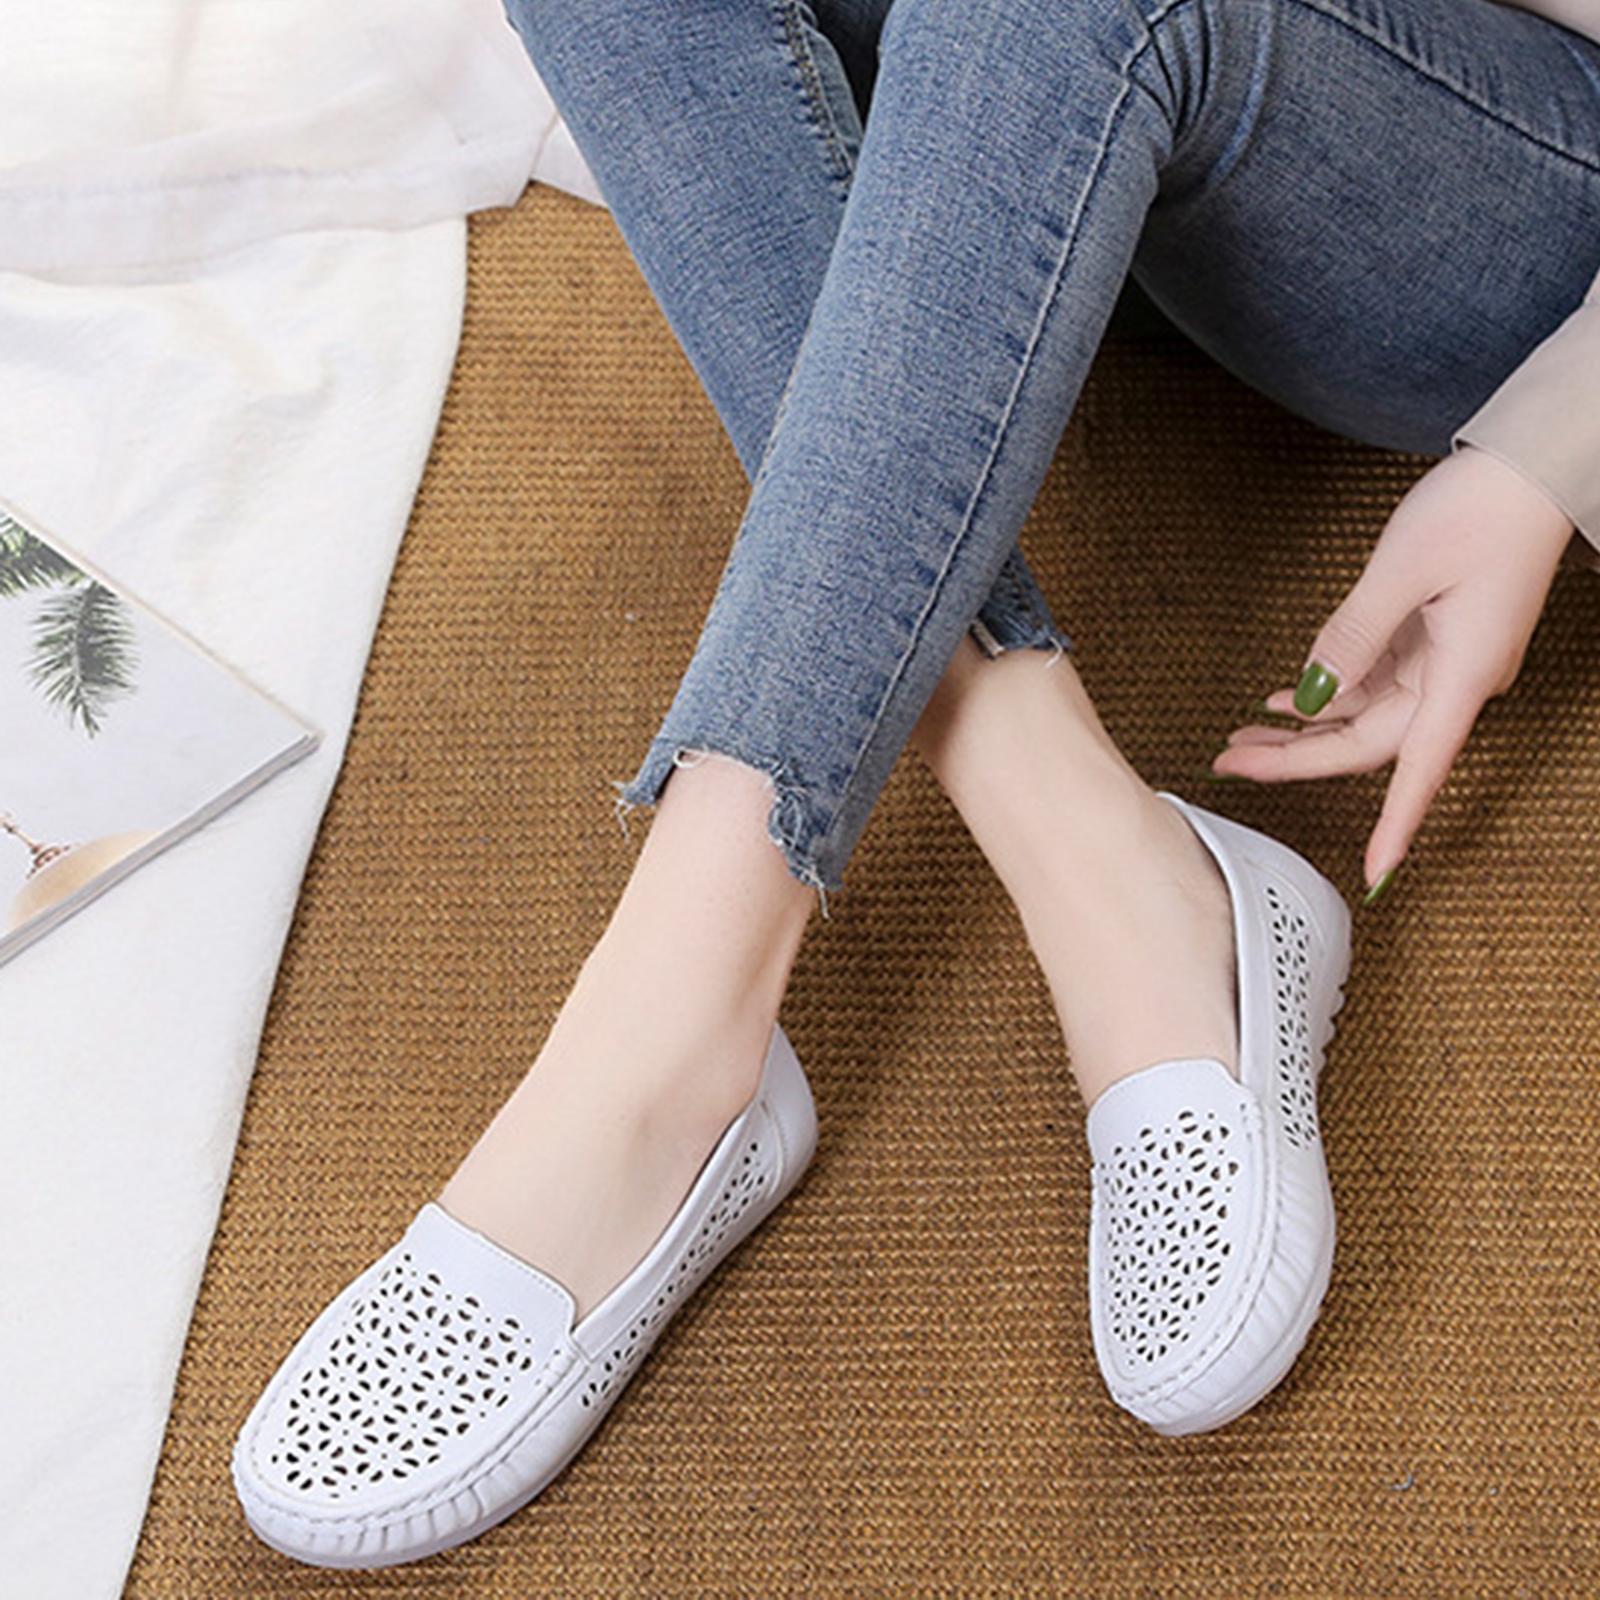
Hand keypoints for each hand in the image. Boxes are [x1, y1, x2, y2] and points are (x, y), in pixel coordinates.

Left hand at [1211, 444, 1575, 896]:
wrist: (1532, 465)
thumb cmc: (1483, 510)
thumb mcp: (1401, 570)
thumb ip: (1351, 635)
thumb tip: (1312, 692)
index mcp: (1461, 675)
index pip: (1418, 770)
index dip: (1395, 825)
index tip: (1374, 872)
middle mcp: (1456, 678)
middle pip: (1369, 744)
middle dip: (1299, 760)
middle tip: (1230, 766)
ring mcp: (1445, 659)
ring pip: (1365, 716)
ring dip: (1305, 729)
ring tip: (1240, 738)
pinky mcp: (1434, 636)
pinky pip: (1374, 681)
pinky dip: (1328, 691)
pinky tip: (1286, 698)